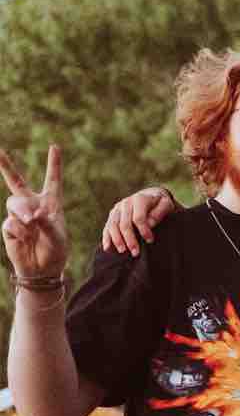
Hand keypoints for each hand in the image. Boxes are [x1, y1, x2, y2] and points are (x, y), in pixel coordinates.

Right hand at [0, 146, 67, 279]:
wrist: (42, 269)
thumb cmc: (55, 250)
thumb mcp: (57, 236)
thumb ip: (46, 223)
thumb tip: (32, 215)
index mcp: (51, 203)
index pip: (53, 180)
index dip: (53, 163)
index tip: (54, 146)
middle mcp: (33, 205)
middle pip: (16, 181)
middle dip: (5, 166)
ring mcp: (19, 215)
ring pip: (13, 202)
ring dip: (23, 212)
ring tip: (31, 223)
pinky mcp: (8, 226)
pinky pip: (10, 222)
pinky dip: (20, 230)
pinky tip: (26, 238)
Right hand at [102, 186, 177, 256]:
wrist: (150, 196)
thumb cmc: (160, 203)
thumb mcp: (166, 204)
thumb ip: (159, 213)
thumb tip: (149, 224)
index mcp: (139, 199)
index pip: (138, 218)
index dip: (144, 231)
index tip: (150, 241)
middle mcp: (126, 203)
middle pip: (124, 224)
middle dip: (130, 239)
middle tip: (135, 252)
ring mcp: (117, 209)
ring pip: (113, 225)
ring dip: (117, 240)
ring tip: (123, 251)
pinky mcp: (112, 214)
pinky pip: (107, 227)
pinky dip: (106, 238)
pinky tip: (107, 248)